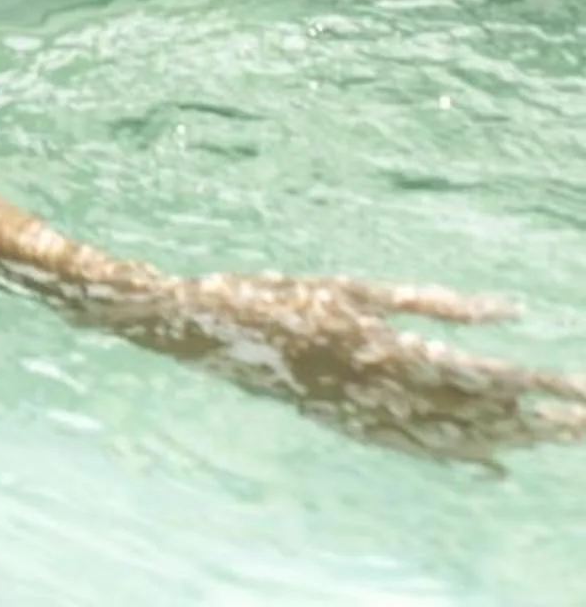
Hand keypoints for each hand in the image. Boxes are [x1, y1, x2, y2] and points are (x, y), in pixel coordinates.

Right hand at [101, 269, 585, 463]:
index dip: (535, 383)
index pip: (482, 375)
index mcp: (385, 349)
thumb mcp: (357, 288)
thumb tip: (508, 312)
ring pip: (454, 441)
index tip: (580, 388)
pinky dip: (460, 461)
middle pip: (479, 416)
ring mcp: (366, 418)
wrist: (206, 332)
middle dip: (539, 421)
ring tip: (556, 442)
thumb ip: (433, 304)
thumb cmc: (280, 295)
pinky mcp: (350, 429)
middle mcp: (382, 393)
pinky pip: (416, 453)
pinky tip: (493, 466)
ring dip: (511, 442)